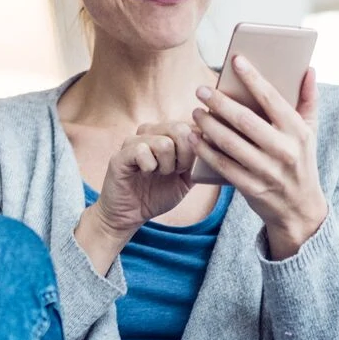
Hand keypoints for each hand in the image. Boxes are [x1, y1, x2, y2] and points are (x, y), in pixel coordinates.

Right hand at [75, 122, 196, 272]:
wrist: (129, 215)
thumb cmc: (156, 195)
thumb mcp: (186, 179)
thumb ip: (200, 162)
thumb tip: (218, 146)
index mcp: (166, 134)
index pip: (191, 124)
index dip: (197, 146)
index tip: (189, 166)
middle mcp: (150, 132)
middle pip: (180, 128)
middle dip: (185, 156)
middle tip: (176, 171)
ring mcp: (133, 141)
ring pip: (163, 142)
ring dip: (166, 165)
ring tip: (158, 173)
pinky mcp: (121, 155)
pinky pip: (142, 151)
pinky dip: (149, 167)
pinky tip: (144, 174)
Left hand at [191, 56, 328, 259]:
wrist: (300, 209)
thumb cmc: (301, 162)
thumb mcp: (310, 132)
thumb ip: (309, 100)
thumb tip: (309, 69)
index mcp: (298, 131)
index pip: (272, 98)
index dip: (253, 78)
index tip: (236, 60)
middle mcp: (284, 150)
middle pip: (245, 120)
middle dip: (220, 102)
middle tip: (201, 89)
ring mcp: (267, 171)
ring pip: (230, 143)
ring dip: (208, 125)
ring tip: (195, 111)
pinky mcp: (251, 188)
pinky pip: (222, 166)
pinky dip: (205, 151)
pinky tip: (194, 138)